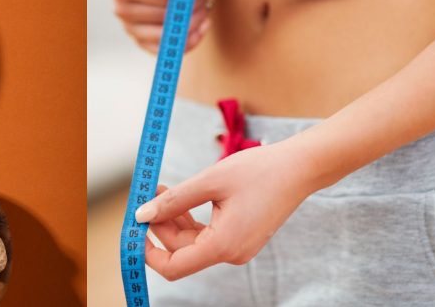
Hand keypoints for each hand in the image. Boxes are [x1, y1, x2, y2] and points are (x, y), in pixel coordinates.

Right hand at [112, 0, 210, 52]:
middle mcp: (122, 11)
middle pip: (166, 17)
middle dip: (193, 6)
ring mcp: (131, 30)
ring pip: (169, 36)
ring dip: (194, 23)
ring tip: (204, 7)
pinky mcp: (144, 44)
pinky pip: (170, 50)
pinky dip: (192, 40)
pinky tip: (201, 24)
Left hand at [135, 143, 315, 280]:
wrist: (299, 167)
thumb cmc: (258, 171)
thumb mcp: (209, 181)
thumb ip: (174, 201)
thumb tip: (142, 215)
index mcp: (224, 245)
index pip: (174, 267)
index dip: (149, 252)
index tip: (134, 228)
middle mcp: (231, 253)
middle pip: (181, 250)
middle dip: (160, 223)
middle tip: (149, 191)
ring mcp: (237, 247)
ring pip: (192, 242)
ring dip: (173, 218)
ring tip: (162, 188)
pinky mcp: (240, 237)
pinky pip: (207, 234)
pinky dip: (190, 218)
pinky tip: (181, 196)